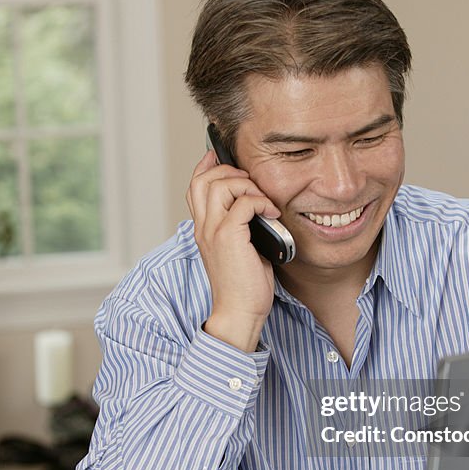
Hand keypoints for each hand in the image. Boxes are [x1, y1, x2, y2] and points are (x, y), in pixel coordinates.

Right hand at [185, 151, 281, 351]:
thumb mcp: (240, 250)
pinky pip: (244, 202)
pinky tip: (272, 214)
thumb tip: (260, 208)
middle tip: (252, 182)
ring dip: (247, 184)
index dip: (207, 166)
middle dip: (230, 171)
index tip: (220, 157)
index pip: (195, 186)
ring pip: (221, 184)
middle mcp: (203, 227)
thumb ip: (242, 227)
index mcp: (203, 229)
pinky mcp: (228, 236)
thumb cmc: (244, 287)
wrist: (239, 313)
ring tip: (263, 200)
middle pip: (204, 179)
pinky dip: (261, 201)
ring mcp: (213, 230)